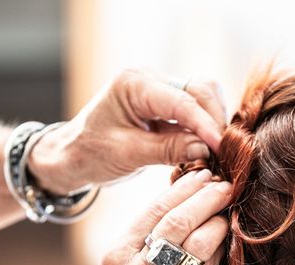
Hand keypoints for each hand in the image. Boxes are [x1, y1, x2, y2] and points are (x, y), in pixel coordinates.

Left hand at [28, 69, 226, 194]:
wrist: (72, 155)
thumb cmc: (90, 153)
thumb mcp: (127, 154)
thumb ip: (167, 150)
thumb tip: (205, 149)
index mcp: (134, 84)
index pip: (182, 101)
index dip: (205, 125)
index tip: (221, 148)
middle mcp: (150, 79)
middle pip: (200, 90)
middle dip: (214, 121)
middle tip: (222, 154)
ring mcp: (160, 89)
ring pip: (203, 97)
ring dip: (212, 124)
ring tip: (213, 154)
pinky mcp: (166, 103)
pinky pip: (195, 110)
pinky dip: (204, 129)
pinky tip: (205, 149)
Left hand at [70, 169, 230, 264]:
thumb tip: (226, 228)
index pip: (196, 240)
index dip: (218, 220)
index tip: (235, 205)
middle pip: (172, 219)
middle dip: (202, 197)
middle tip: (224, 184)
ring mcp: (118, 258)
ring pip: (153, 212)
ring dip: (181, 191)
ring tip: (205, 176)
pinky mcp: (111, 252)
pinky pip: (141, 220)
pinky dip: (163, 203)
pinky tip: (180, 191)